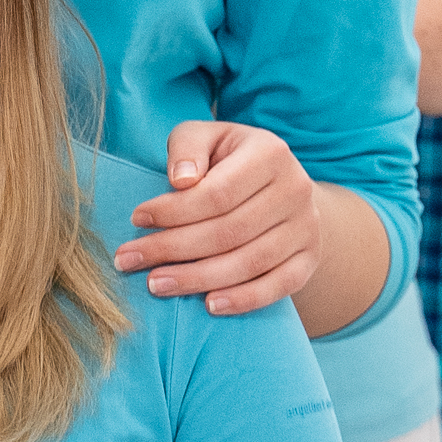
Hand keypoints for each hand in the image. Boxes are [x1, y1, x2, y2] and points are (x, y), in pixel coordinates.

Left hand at [112, 120, 321, 315]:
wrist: (281, 184)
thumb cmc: (228, 158)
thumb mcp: (206, 137)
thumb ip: (187, 149)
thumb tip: (180, 181)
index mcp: (270, 152)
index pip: (217, 193)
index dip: (173, 211)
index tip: (136, 219)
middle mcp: (295, 189)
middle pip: (228, 231)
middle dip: (173, 249)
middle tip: (130, 260)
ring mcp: (307, 227)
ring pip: (249, 263)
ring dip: (197, 279)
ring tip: (156, 284)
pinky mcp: (310, 258)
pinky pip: (278, 287)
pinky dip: (243, 300)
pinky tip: (209, 305)